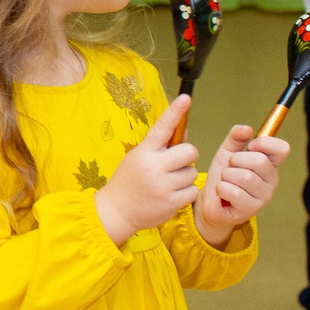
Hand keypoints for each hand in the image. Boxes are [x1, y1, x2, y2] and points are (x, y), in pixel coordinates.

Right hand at [95, 94, 200, 243]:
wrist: (117, 211)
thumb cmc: (130, 180)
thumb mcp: (139, 158)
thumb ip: (161, 147)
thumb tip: (184, 132)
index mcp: (144, 152)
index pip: (162, 128)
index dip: (175, 112)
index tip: (186, 98)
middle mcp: (153, 166)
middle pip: (189, 151)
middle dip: (187, 156)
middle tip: (176, 163)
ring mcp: (163, 185)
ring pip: (192, 172)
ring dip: (185, 177)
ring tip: (168, 183)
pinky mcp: (171, 202)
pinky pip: (193, 190)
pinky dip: (186, 192)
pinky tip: (172, 195)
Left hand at [193, 123, 288, 243]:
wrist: (209, 201)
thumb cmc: (223, 175)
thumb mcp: (228, 152)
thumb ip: (236, 138)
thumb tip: (246, 128)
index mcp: (270, 163)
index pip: (282, 148)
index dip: (264, 143)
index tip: (250, 147)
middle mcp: (271, 180)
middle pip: (259, 161)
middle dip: (236, 160)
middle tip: (230, 167)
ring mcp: (263, 196)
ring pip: (244, 177)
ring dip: (226, 176)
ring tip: (225, 181)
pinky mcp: (251, 209)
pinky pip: (234, 192)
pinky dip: (222, 189)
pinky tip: (222, 192)